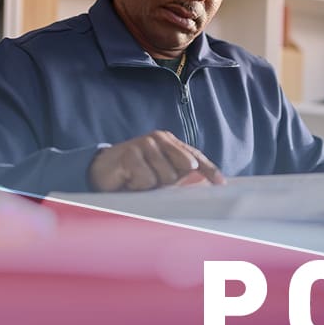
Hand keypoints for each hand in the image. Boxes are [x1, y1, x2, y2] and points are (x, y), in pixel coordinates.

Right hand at [88, 130, 224, 191]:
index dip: (209, 170)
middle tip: (152, 182)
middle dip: (170, 182)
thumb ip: (181, 175)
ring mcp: (144, 144)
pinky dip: (138, 185)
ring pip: (164, 176)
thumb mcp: (161, 175)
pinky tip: (128, 179)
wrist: (102, 171)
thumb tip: (203, 180)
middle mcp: (159, 139)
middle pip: (182, 169)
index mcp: (171, 143)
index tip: (221, 184)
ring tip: (138, 180)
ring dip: (151, 185)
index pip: (195, 157)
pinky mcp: (130, 153)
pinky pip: (146, 179)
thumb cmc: (135, 174)